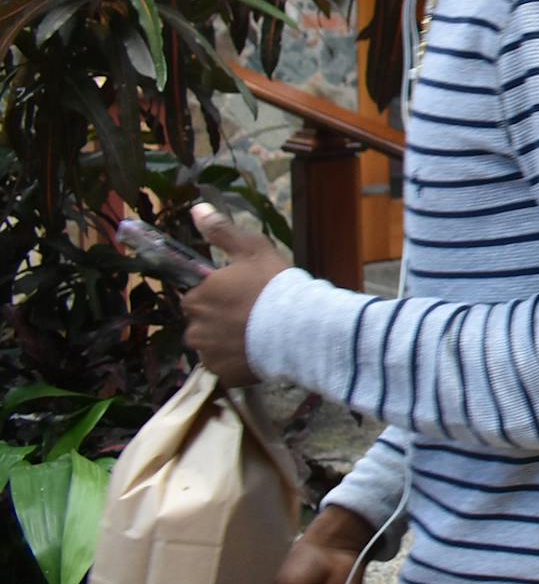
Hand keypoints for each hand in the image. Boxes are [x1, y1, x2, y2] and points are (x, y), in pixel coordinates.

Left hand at [180, 203, 287, 386]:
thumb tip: (197, 209)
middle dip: (219, 318)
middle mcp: (194, 327)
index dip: (218, 294)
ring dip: (225, 341)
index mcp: (198, 295)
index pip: (196, 295)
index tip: (241, 294)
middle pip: (201, 322)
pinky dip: (236, 361)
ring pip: (211, 345)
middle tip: (251, 315)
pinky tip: (258, 352)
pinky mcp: (223, 374)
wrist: (300, 329)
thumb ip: (222, 232)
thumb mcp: (253, 250)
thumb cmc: (275, 286)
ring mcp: (208, 354)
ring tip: (257, 336)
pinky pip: (224, 366)